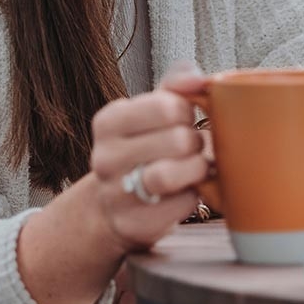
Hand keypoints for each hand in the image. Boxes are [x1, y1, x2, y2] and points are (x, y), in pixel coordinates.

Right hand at [72, 64, 217, 252]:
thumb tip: (199, 79)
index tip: (184, 120)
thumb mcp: (150, 111)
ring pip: (169, 176)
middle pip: (176, 140)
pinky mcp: (132, 224)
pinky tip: (187, 192)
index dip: (187, 112)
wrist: (114, 205)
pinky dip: (193, 198)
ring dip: (196, 170)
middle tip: (193, 148)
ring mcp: (115, 194)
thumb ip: (175, 85)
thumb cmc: (144, 149)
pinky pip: (179, 207)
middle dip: (195, 143)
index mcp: (108, 122)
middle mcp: (104, 157)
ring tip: (196, 168)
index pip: (166, 105)